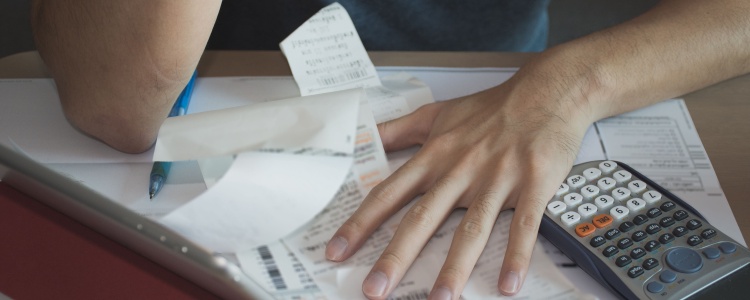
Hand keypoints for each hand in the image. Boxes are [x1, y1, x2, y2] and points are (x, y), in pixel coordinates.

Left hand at [325, 63, 599, 298]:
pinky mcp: (533, 184)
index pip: (388, 194)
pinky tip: (509, 284)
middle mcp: (459, 170)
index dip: (360, 224)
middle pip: (422, 218)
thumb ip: (397, 130)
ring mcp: (496, 178)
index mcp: (434, 156)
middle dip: (396, 256)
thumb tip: (363, 138)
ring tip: (440, 298)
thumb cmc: (490, 107)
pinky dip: (516, 255)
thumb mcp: (435, 114)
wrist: (546, 91)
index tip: (337, 251)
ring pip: (471, 228)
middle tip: (375, 289)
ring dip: (455, 266)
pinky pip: (523, 225)